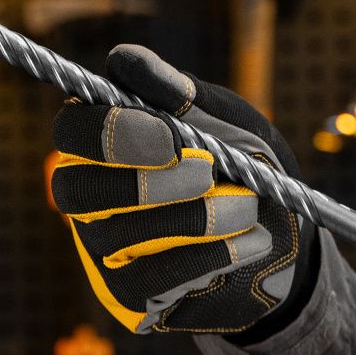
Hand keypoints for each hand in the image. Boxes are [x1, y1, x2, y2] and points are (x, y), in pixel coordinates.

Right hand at [51, 44, 312, 334]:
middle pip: (78, 188)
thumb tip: (123, 59)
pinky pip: (153, 280)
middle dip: (147, 181)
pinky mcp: (131, 294)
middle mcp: (91, 196)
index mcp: (106, 143)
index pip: (72, 131)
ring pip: (120, 234)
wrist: (283, 234)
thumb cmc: (243, 164)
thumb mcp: (223, 120)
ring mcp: (105, 249)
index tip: (173, 137)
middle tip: (208, 173)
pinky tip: (251, 241)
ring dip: (194, 217)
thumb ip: (177, 93)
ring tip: (248, 205)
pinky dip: (209, 256)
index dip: (112, 133)